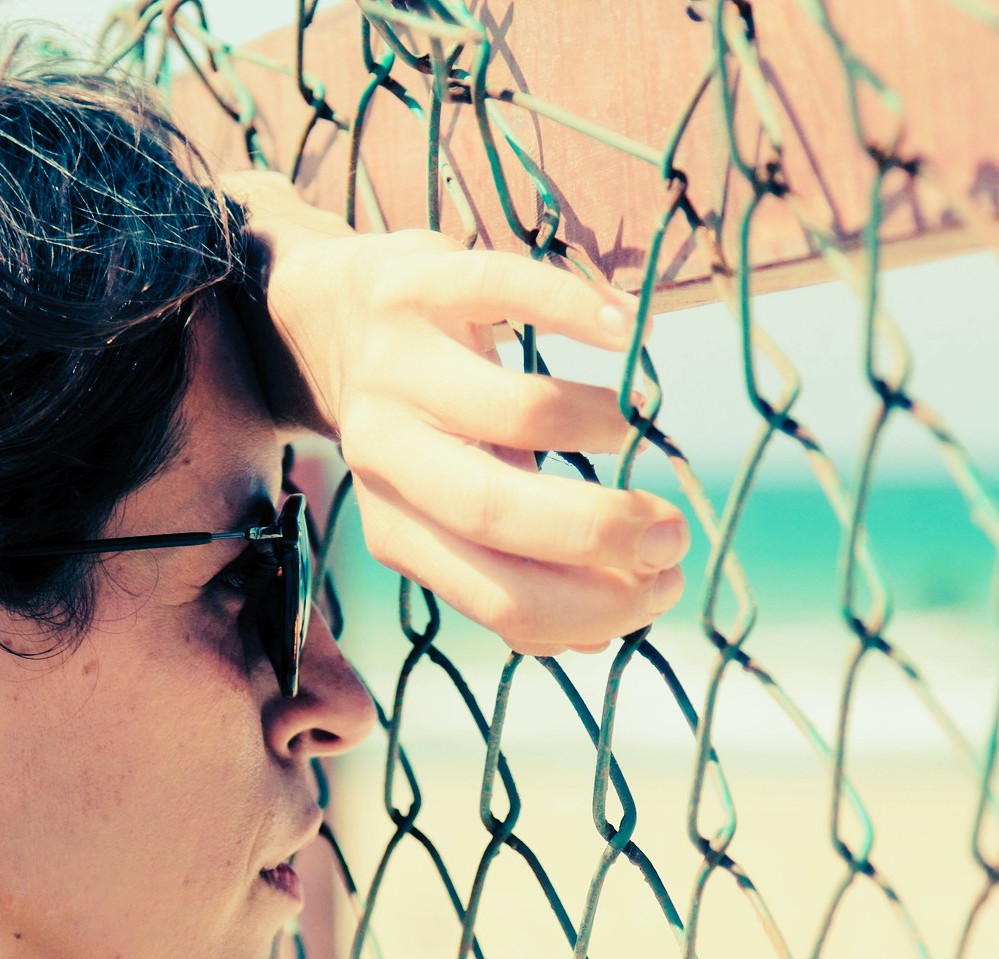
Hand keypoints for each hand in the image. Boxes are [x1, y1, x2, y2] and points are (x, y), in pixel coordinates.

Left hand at [223, 170, 688, 657]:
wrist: (326, 319)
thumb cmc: (421, 430)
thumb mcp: (447, 509)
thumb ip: (514, 566)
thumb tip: (602, 635)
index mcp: (397, 528)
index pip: (499, 597)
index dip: (596, 605)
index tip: (664, 584)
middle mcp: (384, 453)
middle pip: (496, 511)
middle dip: (603, 529)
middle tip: (672, 527)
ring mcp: (396, 366)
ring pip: (513, 409)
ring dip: (597, 425)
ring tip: (628, 427)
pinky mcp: (417, 282)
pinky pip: (508, 289)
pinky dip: (580, 310)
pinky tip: (628, 333)